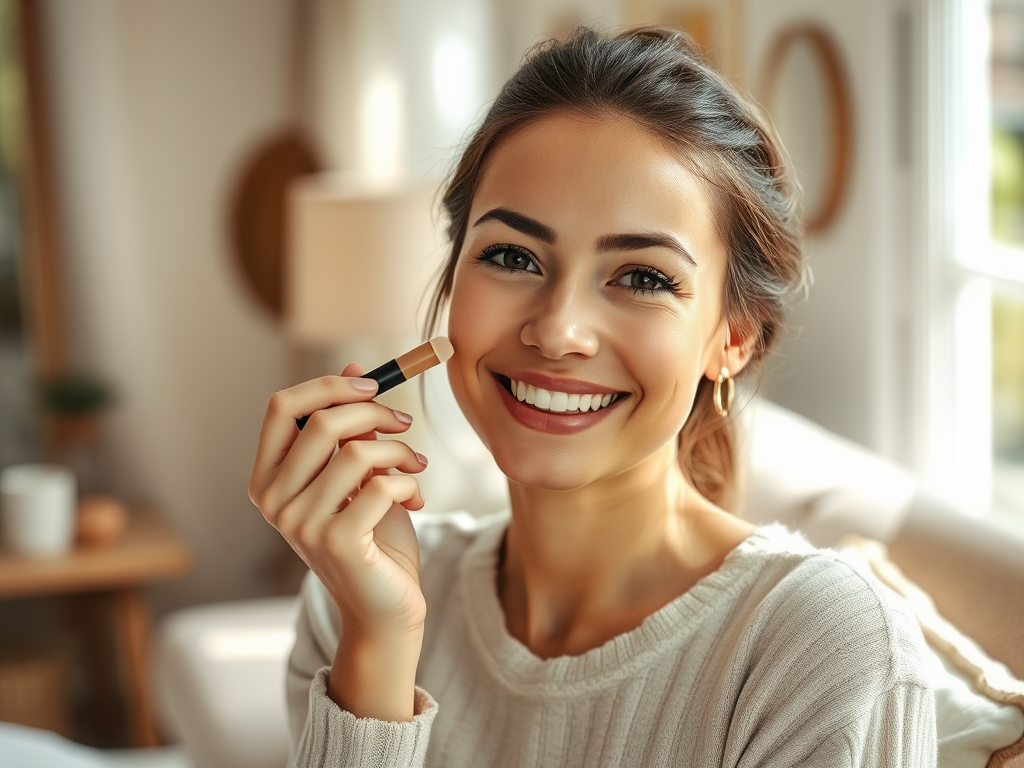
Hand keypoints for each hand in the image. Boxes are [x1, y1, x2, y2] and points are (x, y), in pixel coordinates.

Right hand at [248, 363, 427, 635]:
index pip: (281, 408)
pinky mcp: (335, 541)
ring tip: (417, 467)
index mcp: (267, 479)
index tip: (373, 386)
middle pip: (324, 423)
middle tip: (406, 424)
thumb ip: (351, 427)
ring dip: (401, 452)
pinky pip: (382, 485)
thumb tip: (356, 368)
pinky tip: (416, 499)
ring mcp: (299, 524)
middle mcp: (273, 501)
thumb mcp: (359, 475)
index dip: (328, 386)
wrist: (384, 607)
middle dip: (377, 413)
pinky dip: (409, 483)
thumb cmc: (372, 538)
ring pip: (359, 453)